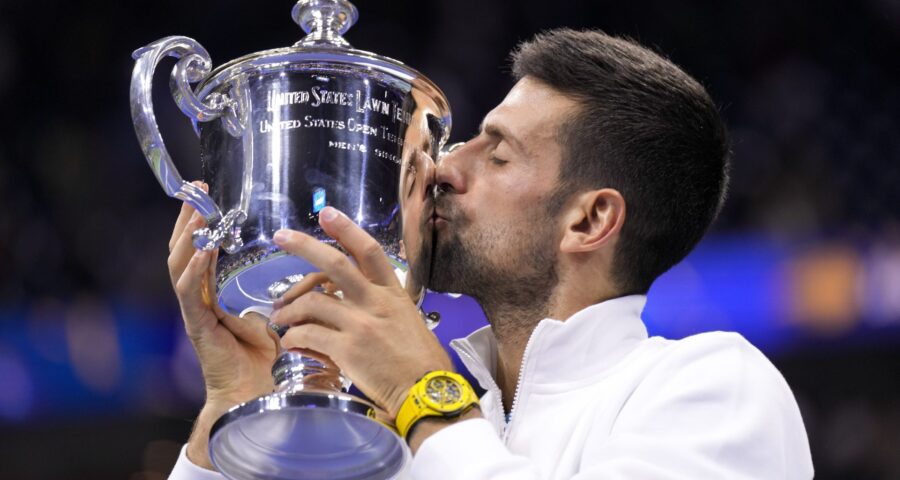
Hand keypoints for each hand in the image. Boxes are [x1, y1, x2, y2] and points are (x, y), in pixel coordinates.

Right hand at [168, 183, 277, 467]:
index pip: (204, 250)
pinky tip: (203, 250)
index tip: (208, 193)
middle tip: (195, 190)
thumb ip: (295, 294)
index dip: (205, 223)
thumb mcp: (286, 317)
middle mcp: (203, 300)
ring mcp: (196, 313)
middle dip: (189, 220)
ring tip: (197, 212)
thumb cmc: (275, 362)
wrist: (259, 400)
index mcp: (218, 295)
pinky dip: (195, 270)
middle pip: (186, 251)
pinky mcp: (198, 327)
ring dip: (188, 237)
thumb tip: (325, 273)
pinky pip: (190, 293)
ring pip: (180, 266)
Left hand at [270, 206, 453, 419]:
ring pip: (312, 302)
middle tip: (280, 236)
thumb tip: (355, 302)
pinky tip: (290, 342)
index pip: (368, 251)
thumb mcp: (407, 320)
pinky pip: (308, 334)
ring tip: (279, 317)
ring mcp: (360, 324)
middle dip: (303, 246)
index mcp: (392, 292)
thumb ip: (382, 305)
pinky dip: (293, 336)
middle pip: (334, 264)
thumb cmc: (421, 360)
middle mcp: (375, 302)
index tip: (327, 214)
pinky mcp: (347, 348)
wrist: (427, 390)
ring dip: (289, 308)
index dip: (346, 229)